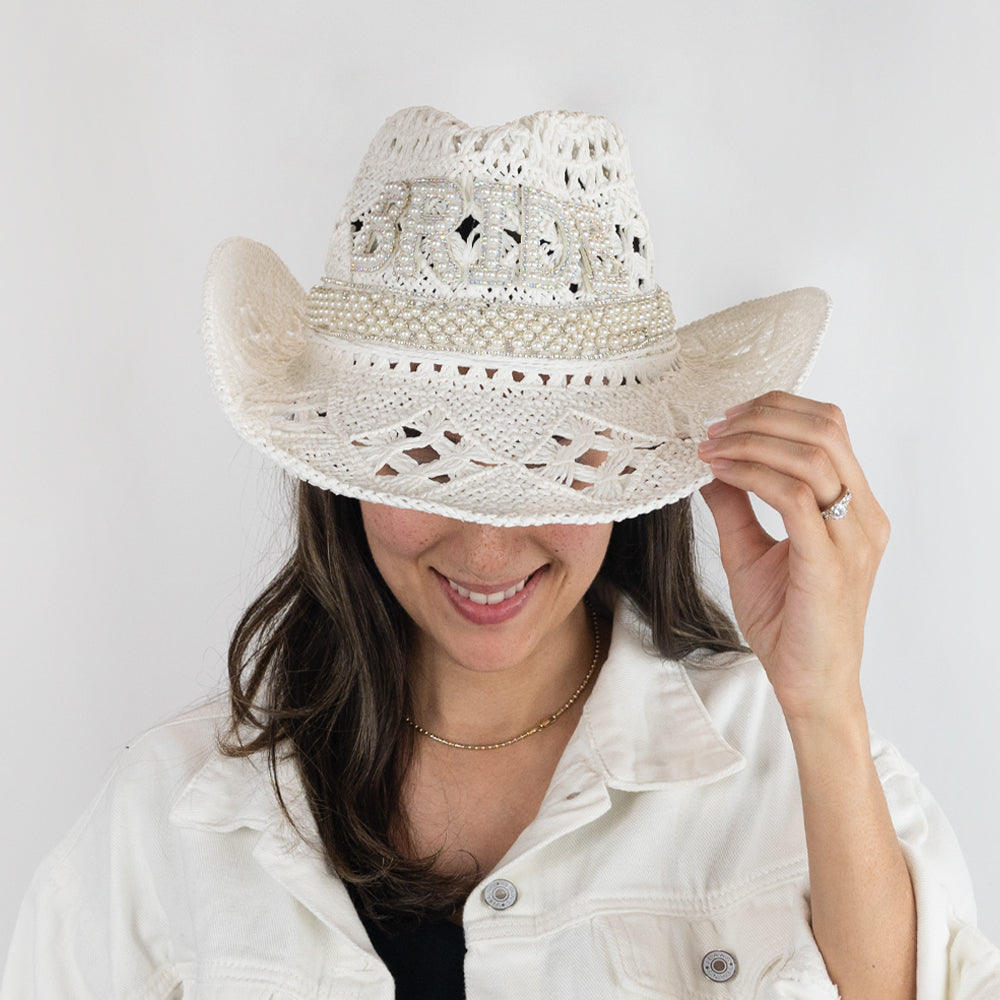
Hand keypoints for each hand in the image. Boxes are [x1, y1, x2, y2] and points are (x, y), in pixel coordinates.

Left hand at [697, 391, 889, 723]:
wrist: (808, 684)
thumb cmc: (786, 622)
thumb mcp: (749, 551)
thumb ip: (736, 505)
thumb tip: (710, 464)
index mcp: (854, 506)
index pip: (829, 427)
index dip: (776, 409)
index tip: (726, 419)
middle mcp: (863, 516)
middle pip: (826, 428)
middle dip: (762, 416)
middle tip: (715, 428)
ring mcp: (852, 538)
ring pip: (813, 455)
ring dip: (752, 442)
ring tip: (711, 449)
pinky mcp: (829, 562)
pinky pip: (795, 497)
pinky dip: (753, 475)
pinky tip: (721, 474)